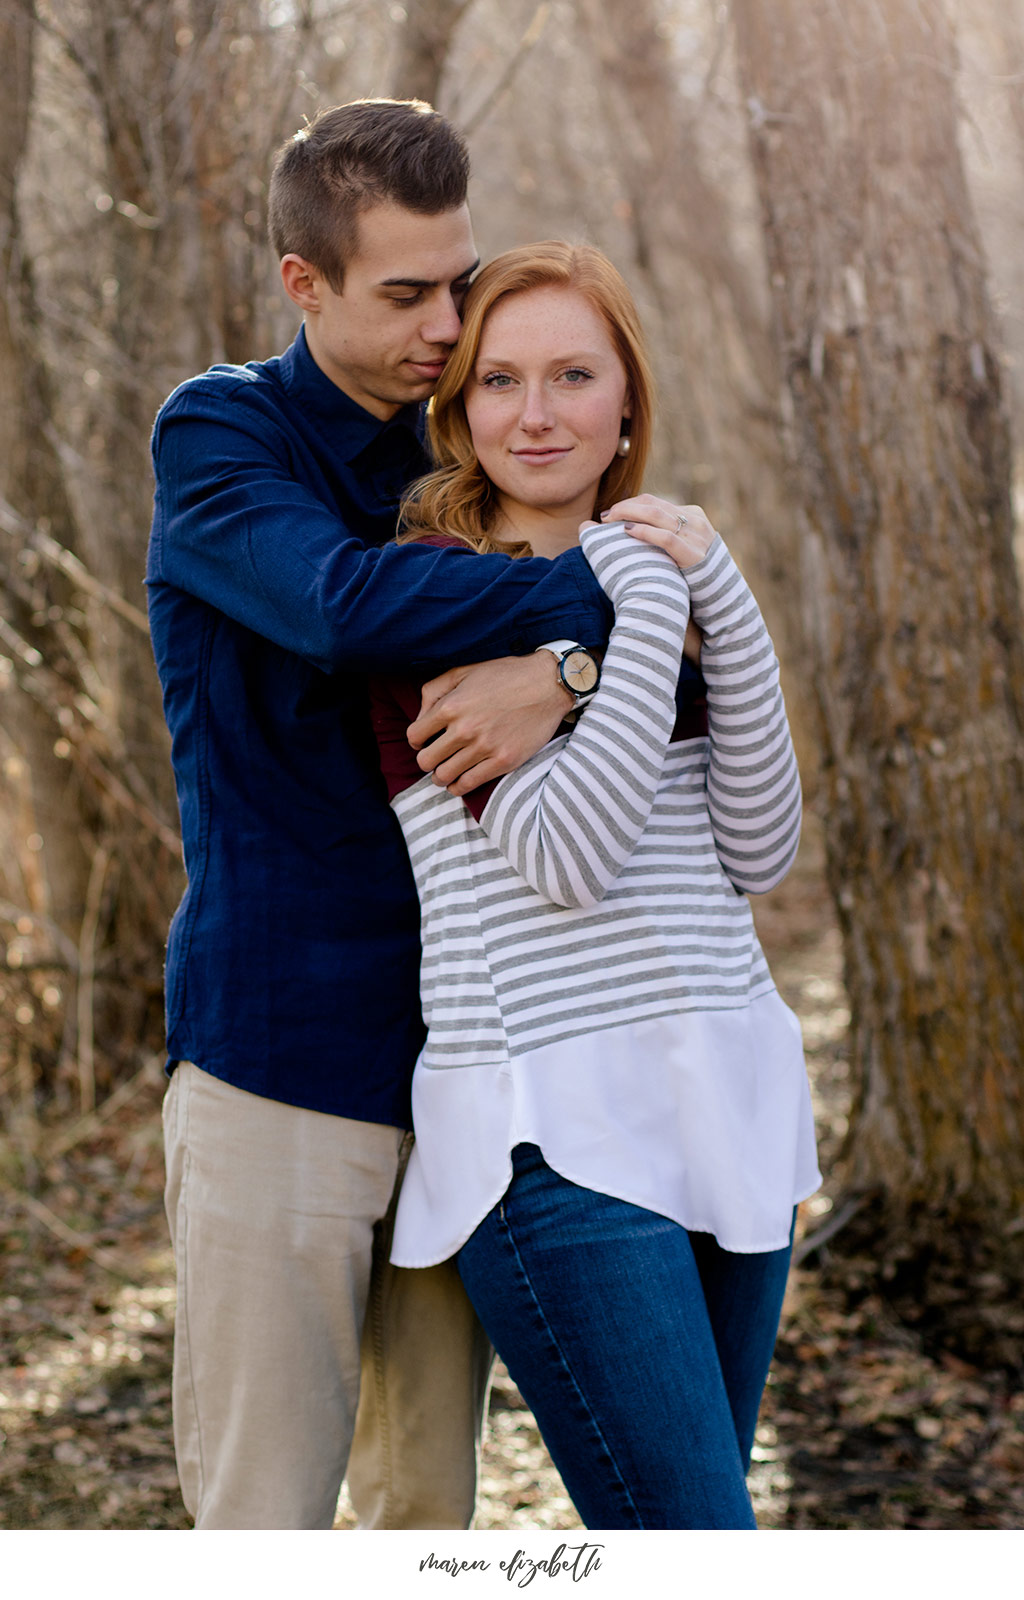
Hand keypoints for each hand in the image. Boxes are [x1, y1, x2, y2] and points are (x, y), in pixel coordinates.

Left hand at [408, 653, 573, 794]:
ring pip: (444, 776)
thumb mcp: (463, 671)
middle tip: (436, 758)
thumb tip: (420, 717)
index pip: (415, 737)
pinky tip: (460, 781)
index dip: (416, 741)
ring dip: (440, 776)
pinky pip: (468, 784)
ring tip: (446, 771)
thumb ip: (434, 691)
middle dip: (427, 761)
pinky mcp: (503, 761)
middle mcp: (464, 729)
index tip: (424, 742)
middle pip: (425, 761)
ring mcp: (484, 747)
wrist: (547, 684)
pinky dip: (458, 787)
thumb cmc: (505, 675)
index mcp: (450, 706)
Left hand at [601, 495, 718, 570]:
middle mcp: (695, 520)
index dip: (630, 504)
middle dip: (625, 507)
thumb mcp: (685, 545)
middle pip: (652, 504)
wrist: (721, 595)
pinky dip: (644, 531)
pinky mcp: (693, 554)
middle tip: (605, 516)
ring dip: (629, 514)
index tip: (611, 513)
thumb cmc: (693, 573)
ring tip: (609, 522)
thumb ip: (667, 534)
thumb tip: (634, 529)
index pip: (654, 501)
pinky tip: (627, 532)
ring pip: (657, 515)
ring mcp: (696, 536)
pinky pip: (665, 537)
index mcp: (693, 514)